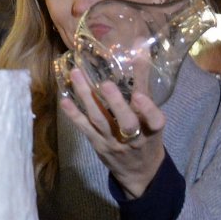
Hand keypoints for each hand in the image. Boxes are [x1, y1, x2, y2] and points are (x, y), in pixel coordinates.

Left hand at [61, 68, 166, 197]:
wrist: (140, 172)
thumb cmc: (148, 135)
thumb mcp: (153, 115)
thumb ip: (144, 83)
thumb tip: (140, 47)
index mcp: (154, 130)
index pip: (155, 121)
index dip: (148, 109)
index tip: (139, 95)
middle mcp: (135, 138)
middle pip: (127, 123)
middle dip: (115, 104)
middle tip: (105, 84)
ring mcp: (114, 143)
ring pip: (100, 121)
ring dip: (87, 98)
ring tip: (76, 75)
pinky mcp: (99, 145)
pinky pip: (85, 129)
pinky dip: (74, 115)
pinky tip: (64, 100)